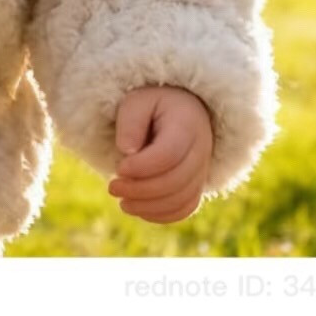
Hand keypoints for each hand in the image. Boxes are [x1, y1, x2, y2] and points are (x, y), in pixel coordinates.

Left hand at [107, 86, 212, 222]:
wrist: (179, 109)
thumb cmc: (153, 105)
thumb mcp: (137, 101)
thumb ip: (131, 122)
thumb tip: (127, 152)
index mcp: (187, 125)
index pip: (168, 155)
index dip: (141, 167)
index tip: (119, 168)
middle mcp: (201, 150)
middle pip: (175, 182)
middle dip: (140, 190)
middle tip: (112, 188)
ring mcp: (202, 170)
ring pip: (181, 200)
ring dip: (149, 207)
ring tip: (122, 202)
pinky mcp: (197, 186)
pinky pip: (185, 208)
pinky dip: (162, 215)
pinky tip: (138, 209)